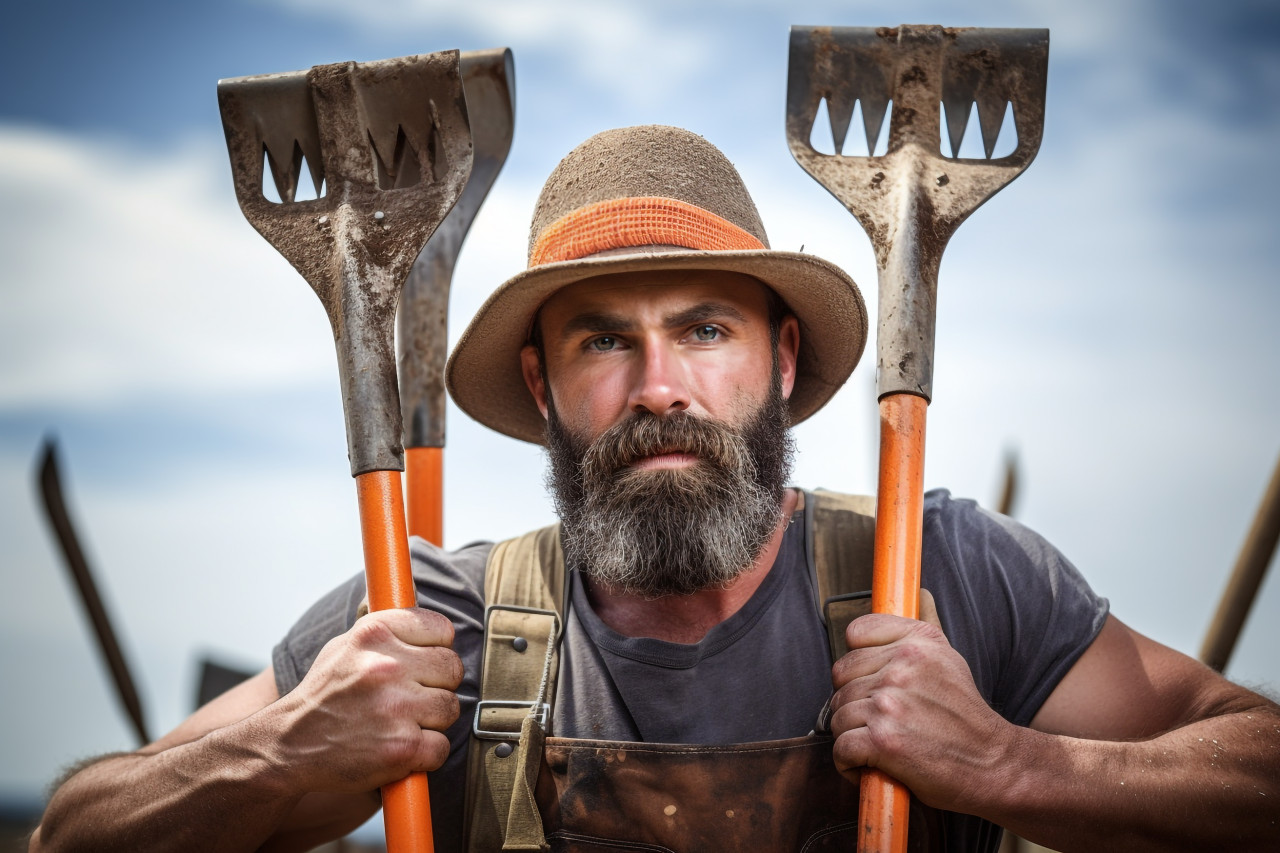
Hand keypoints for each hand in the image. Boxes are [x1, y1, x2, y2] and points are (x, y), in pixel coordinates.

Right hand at [265, 607, 462, 794]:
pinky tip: (402, 749)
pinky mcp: (402, 747)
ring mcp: (395, 707)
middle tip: (414, 697)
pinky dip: (426, 753)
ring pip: (450, 707)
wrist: (289, 745)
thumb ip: (387, 630)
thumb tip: (426, 613)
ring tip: (402, 723)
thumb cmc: (324, 695)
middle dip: (438, 685)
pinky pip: (441, 746)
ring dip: (432, 721)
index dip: (438, 648)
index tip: (425, 662)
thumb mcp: (345, 645)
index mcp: (374, 633)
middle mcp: (386, 666)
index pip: (441, 629)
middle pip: (452, 668)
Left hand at [829, 590, 1010, 811]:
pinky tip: (873, 766)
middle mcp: (903, 667)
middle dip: (854, 703)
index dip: (858, 664)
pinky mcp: (883, 740)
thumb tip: (920, 591)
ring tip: (881, 745)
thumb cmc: (966, 717)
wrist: (995, 764)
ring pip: (838, 715)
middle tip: (881, 721)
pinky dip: (850, 764)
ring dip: (852, 736)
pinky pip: (841, 748)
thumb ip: (925, 627)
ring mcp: (891, 702)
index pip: (855, 634)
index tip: (873, 682)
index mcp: (918, 642)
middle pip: (841, 679)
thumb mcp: (950, 660)